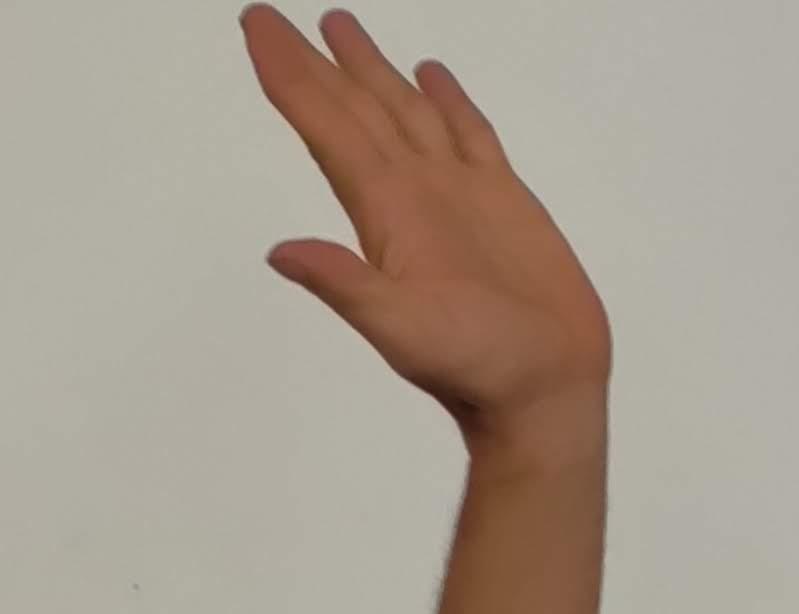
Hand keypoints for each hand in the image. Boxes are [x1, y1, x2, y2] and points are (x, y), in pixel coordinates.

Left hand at [241, 9, 608, 444]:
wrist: (543, 392)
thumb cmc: (478, 371)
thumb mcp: (401, 328)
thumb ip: (345, 285)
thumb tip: (280, 253)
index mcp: (385, 213)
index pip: (325, 127)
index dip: (289, 77)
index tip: (255, 27)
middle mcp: (412, 194)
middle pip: (351, 109)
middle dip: (311, 62)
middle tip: (267, 17)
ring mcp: (454, 194)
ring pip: (402, 110)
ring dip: (369, 71)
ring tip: (338, 28)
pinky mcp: (501, 200)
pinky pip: (467, 133)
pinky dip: (446, 101)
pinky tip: (428, 76)